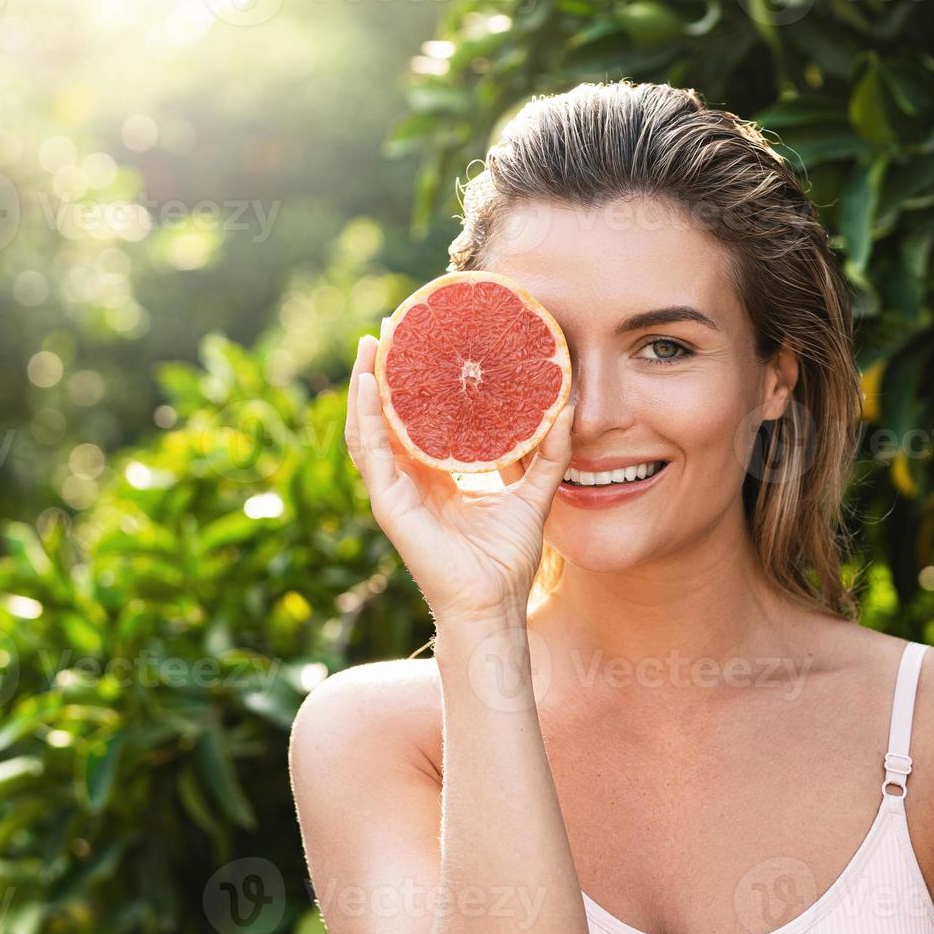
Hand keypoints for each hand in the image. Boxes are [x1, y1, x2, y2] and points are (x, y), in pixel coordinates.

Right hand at [343, 320, 575, 619]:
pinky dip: (366, 416)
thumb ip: (549, 454)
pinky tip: (368, 384)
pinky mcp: (389, 504)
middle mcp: (410, 480)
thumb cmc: (506, 560)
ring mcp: (394, 491)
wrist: (492, 605)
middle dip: (386, 373)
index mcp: (436, 476)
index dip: (418, 383)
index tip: (425, 342)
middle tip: (392, 328)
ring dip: (366, 384)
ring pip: (369, 427)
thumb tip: (568, 408)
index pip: (419, 420)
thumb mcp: (533, 493)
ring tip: (371, 344)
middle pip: (388, 416)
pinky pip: (370, 452)